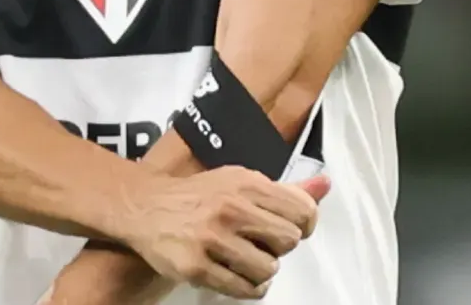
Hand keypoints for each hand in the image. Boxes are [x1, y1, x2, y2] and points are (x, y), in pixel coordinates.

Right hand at [114, 169, 328, 299]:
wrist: (145, 208)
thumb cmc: (199, 196)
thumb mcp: (240, 181)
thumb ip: (285, 188)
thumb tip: (325, 184)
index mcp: (246, 183)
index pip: (303, 211)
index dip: (302, 225)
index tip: (285, 228)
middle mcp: (230, 208)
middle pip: (289, 241)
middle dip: (278, 246)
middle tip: (259, 243)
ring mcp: (212, 239)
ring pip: (268, 270)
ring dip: (261, 270)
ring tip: (245, 260)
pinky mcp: (196, 267)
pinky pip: (243, 289)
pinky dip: (247, 287)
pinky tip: (236, 274)